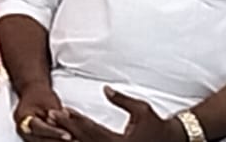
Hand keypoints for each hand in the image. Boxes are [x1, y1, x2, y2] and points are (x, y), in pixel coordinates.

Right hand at [14, 83, 72, 140]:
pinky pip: (43, 141)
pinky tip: (67, 140)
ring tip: (73, 141)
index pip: (39, 128)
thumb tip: (64, 126)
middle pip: (40, 139)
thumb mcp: (50, 101)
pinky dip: (55, 140)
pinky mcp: (33, 139)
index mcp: (22, 116)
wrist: (33, 94)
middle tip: (73, 140)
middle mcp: (21, 128)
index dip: (54, 132)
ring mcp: (26, 135)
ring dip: (57, 141)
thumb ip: (56, 115)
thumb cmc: (40, 95)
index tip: (68, 135)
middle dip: (57, 140)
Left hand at [51, 88, 178, 141]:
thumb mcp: (141, 109)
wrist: (173, 140)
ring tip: (56, 125)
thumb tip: (104, 89)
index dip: (75, 119)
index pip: (92, 129)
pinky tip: (70, 135)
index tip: (62, 110)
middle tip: (52, 116)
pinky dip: (81, 141)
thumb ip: (121, 99)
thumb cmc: (157, 124)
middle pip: (85, 140)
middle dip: (67, 127)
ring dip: (71, 136)